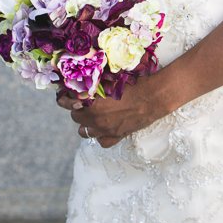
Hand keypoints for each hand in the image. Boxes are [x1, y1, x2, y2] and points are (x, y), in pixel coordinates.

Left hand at [56, 71, 173, 147]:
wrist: (153, 97)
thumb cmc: (134, 85)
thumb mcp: (111, 81)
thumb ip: (95, 84)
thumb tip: (84, 82)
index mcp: (93, 103)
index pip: (71, 103)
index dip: (69, 98)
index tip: (71, 94)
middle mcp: (97, 119)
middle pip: (75, 118)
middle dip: (77, 110)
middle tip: (83, 103)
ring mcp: (107, 130)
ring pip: (84, 132)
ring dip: (85, 124)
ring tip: (91, 116)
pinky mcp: (118, 136)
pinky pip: (101, 142)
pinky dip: (99, 136)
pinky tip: (103, 128)